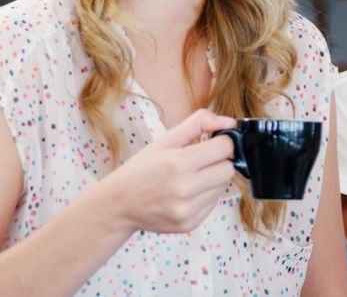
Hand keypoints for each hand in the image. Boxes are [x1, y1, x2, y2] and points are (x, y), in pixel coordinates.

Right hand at [103, 109, 238, 233]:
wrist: (117, 204)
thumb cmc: (141, 169)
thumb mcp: (165, 140)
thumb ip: (199, 123)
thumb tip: (230, 123)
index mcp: (179, 163)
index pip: (225, 148)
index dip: (222, 142)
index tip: (213, 143)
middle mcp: (185, 189)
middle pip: (228, 169)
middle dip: (219, 161)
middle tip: (200, 161)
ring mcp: (187, 209)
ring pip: (223, 187)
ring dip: (212, 180)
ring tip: (189, 178)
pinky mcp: (190, 223)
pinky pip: (214, 203)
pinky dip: (205, 196)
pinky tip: (186, 194)